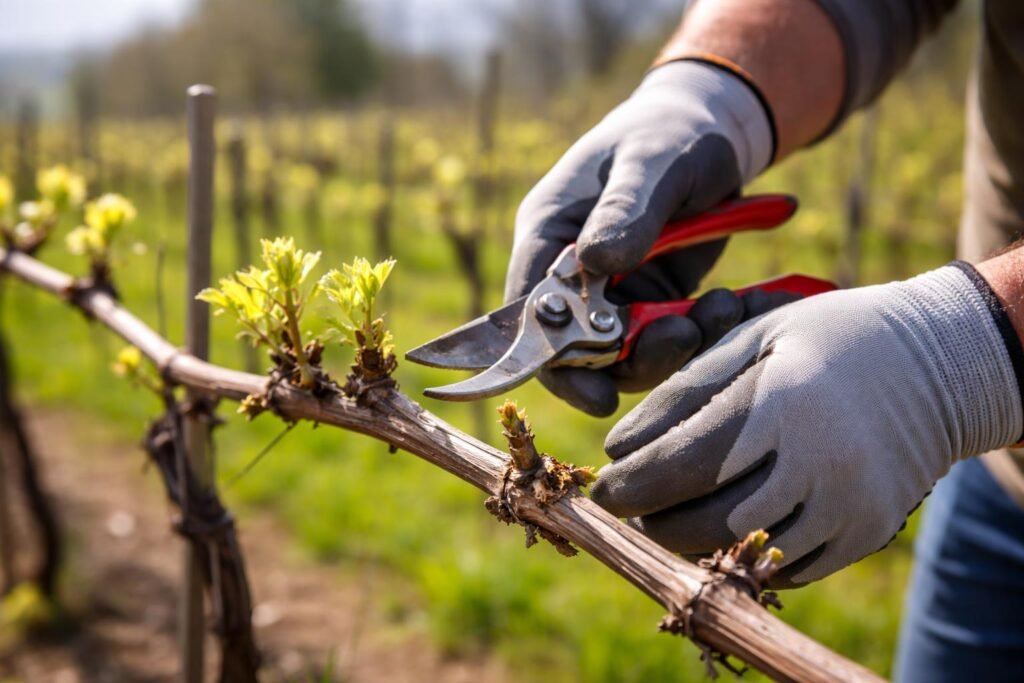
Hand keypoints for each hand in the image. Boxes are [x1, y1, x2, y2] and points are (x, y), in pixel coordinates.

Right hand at [505, 60, 774, 415]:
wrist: (710, 130)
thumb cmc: (667, 133)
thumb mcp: (651, 161)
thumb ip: (625, 208)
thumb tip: (598, 262)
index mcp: (549, 235)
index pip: (530, 314)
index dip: (554, 361)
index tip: (597, 392)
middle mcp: (572, 274)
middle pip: (579, 349)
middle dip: (632, 358)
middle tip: (684, 335)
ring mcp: (613, 292)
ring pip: (628, 354)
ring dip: (675, 346)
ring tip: (721, 309)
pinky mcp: (652, 300)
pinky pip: (667, 339)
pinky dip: (702, 333)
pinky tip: (734, 305)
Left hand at [591, 264, 1022, 585]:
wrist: (937, 366)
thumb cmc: (828, 339)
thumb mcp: (753, 336)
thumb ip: (686, 388)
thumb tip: (621, 447)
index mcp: (783, 402)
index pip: (683, 464)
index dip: (632, 483)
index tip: (604, 484)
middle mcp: (818, 461)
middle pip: (706, 521)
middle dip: (653, 520)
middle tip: (628, 507)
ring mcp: (848, 504)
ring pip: (743, 552)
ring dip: (690, 543)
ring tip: (667, 517)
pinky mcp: (865, 531)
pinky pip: (786, 566)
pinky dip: (741, 554)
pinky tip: (723, 525)